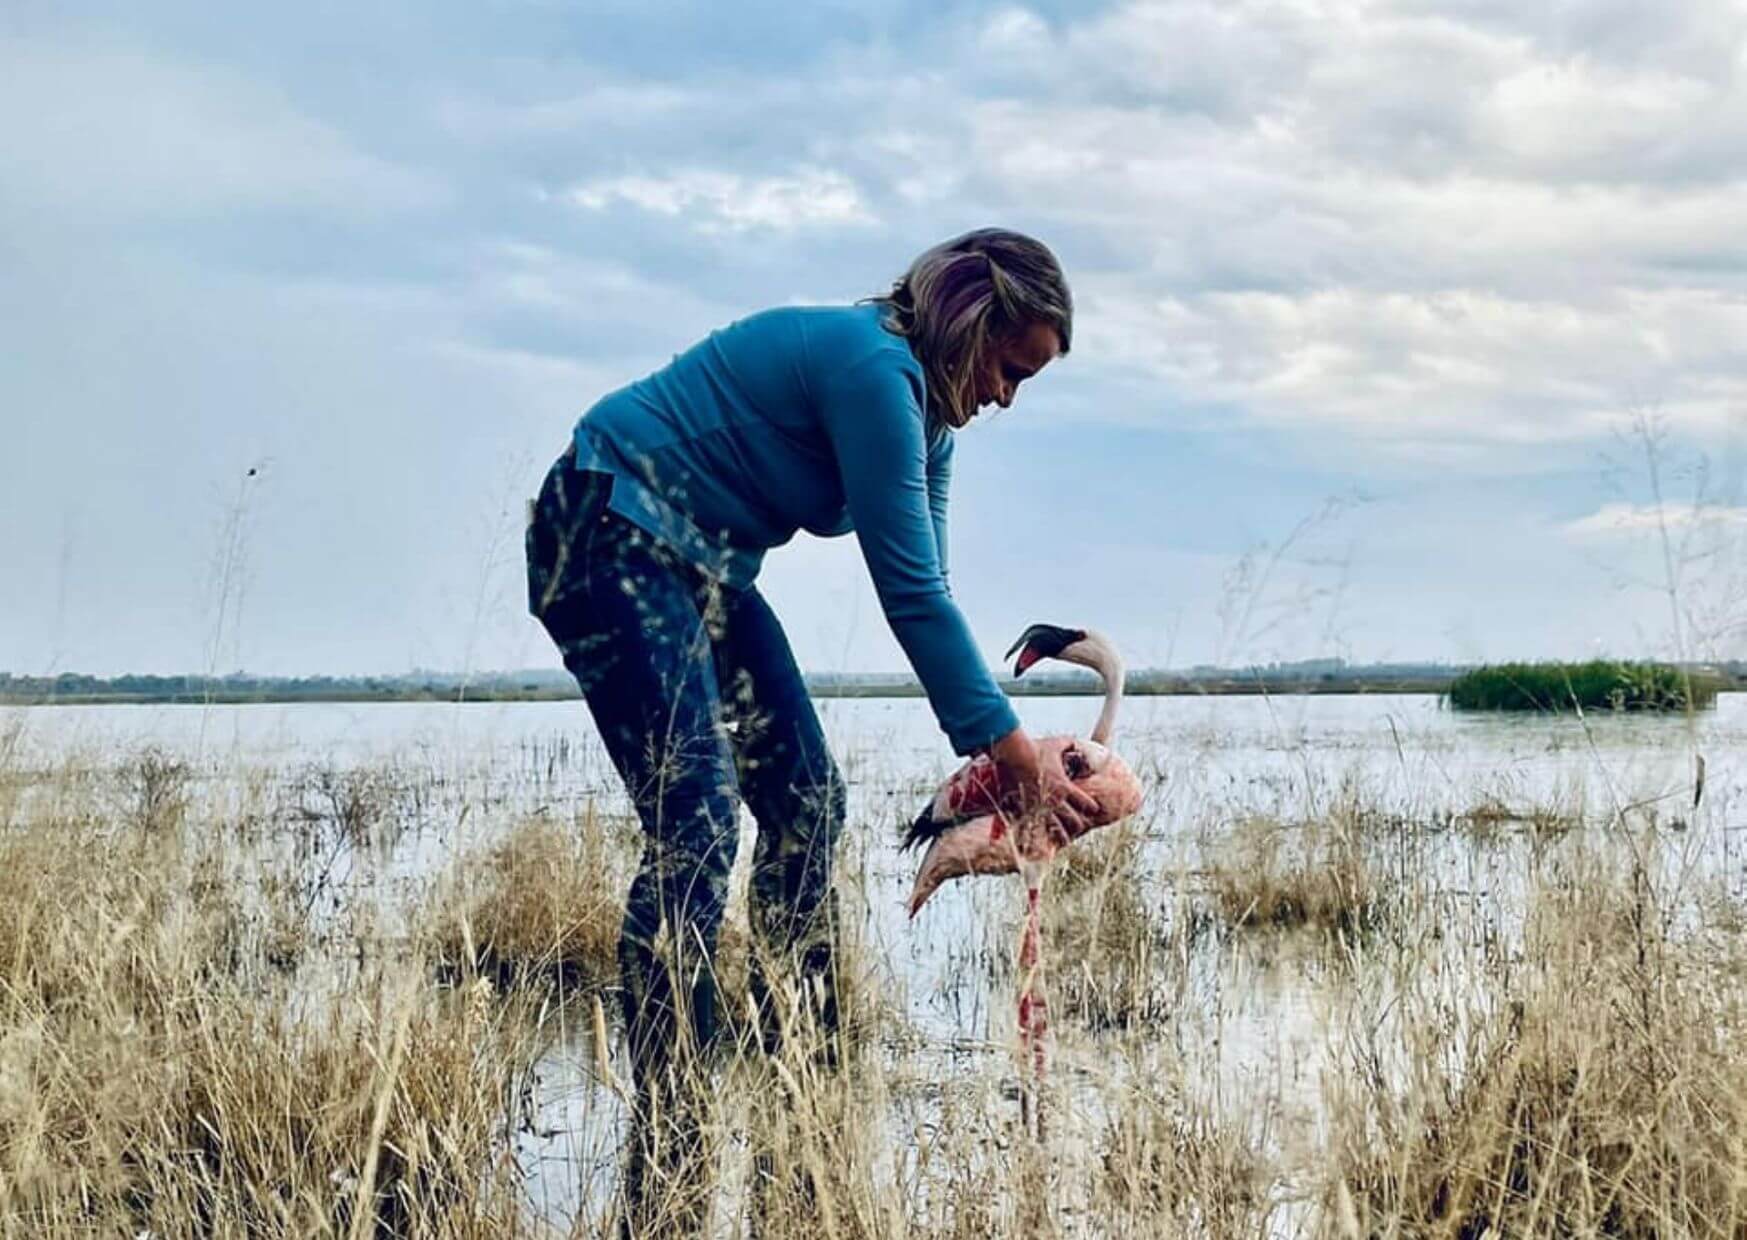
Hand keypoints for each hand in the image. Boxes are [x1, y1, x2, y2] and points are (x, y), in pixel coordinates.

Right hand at [988, 727, 1098, 851]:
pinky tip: (1043, 837)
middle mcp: (1055, 800)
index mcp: (1066, 787)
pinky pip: (1036, 828)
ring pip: (1057, 830)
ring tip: (1064, 839)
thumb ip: (1068, 744)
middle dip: (1078, 824)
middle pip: (1074, 821)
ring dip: (1062, 834)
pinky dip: (1041, 834)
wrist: (1013, 754)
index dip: (1091, 807)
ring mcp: (1040, 807)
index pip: (1086, 804)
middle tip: (1079, 825)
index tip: (1093, 809)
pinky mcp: (1025, 810)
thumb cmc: (1035, 748)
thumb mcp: (1056, 744)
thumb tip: (1075, 741)